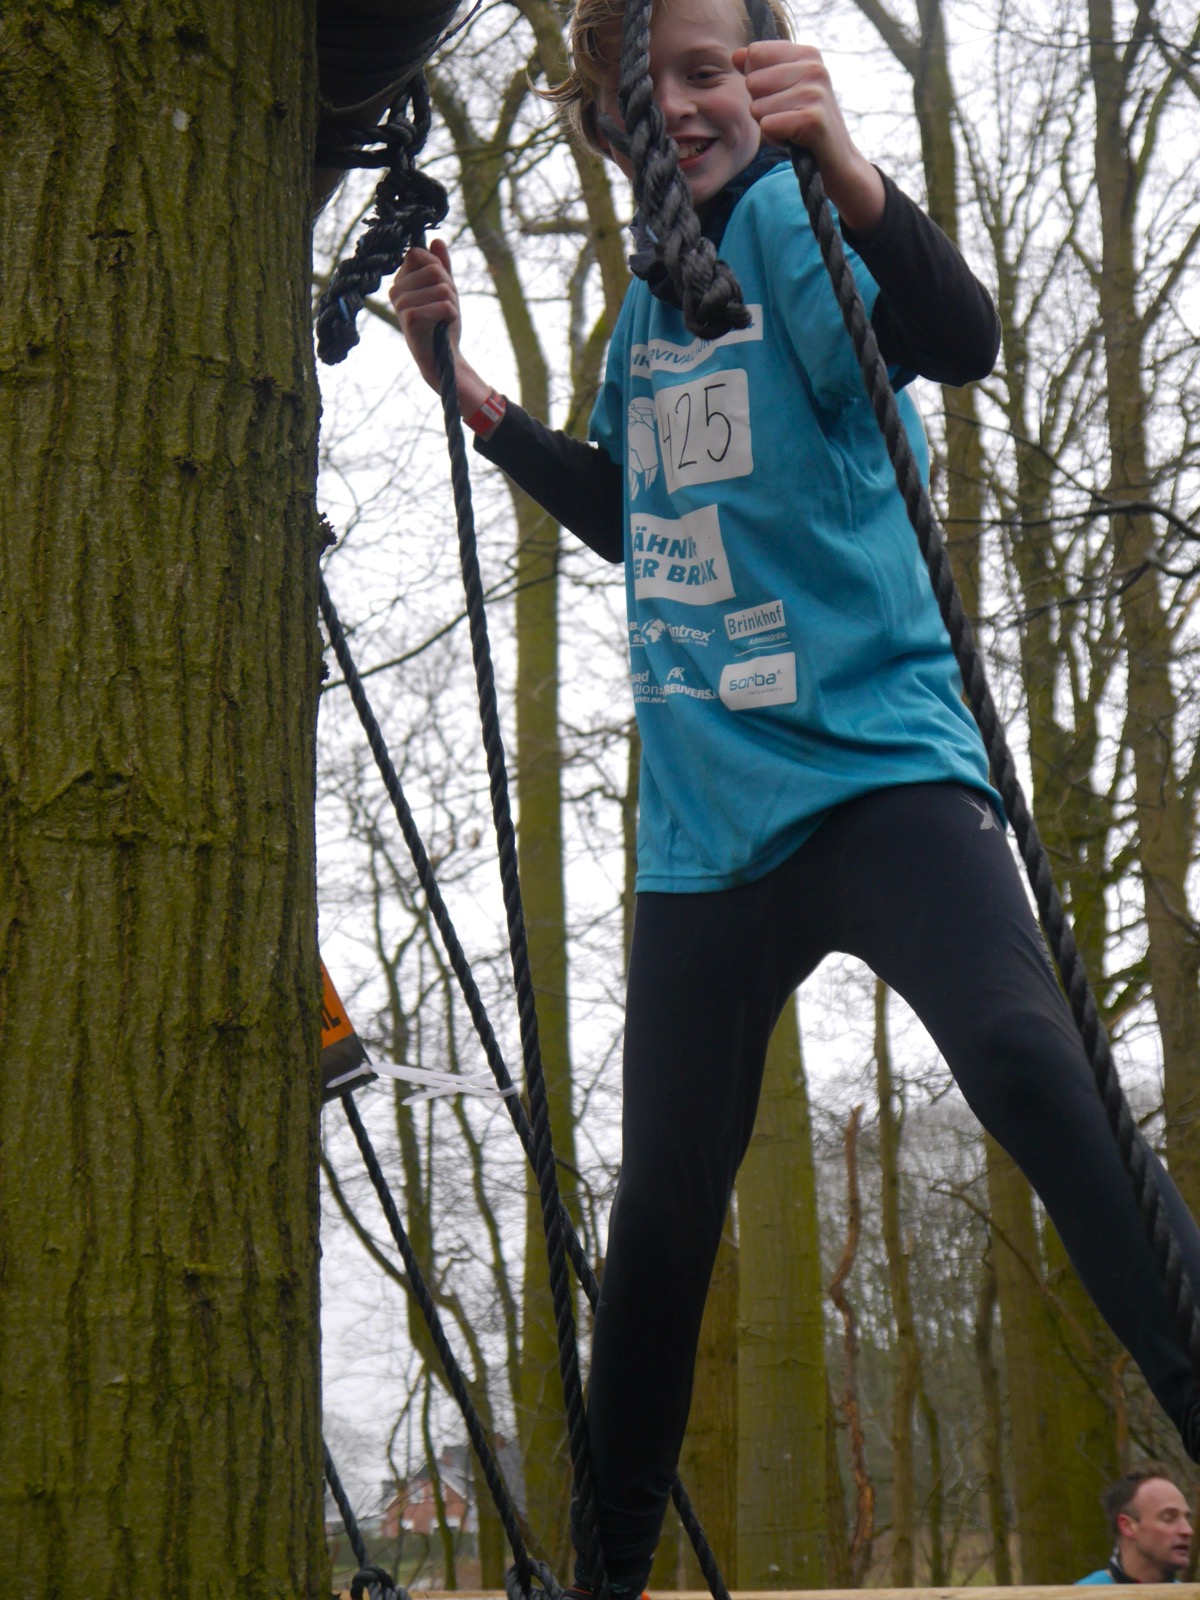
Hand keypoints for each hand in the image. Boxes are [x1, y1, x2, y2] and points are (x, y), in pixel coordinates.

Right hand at [388, 240, 489, 409]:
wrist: (442, 358)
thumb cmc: (442, 324)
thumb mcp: (445, 290)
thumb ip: (441, 266)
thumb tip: (437, 240)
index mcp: (401, 280)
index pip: (421, 255)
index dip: (439, 269)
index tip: (440, 290)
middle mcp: (395, 290)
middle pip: (434, 270)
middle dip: (449, 289)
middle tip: (444, 308)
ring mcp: (400, 304)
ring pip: (441, 287)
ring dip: (452, 304)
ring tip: (443, 319)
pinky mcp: (409, 319)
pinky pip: (443, 305)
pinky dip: (451, 315)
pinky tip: (443, 326)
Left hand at [732, 43, 884, 232]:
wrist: (836, 160)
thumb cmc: (803, 123)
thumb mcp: (782, 89)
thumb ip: (759, 69)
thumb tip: (736, 55)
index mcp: (807, 54)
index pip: (755, 53)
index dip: (757, 81)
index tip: (780, 95)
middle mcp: (814, 67)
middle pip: (752, 82)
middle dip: (761, 106)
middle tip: (787, 116)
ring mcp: (815, 92)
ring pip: (757, 107)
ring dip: (768, 125)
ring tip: (792, 128)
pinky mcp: (812, 119)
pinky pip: (767, 126)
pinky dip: (775, 138)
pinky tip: (794, 140)